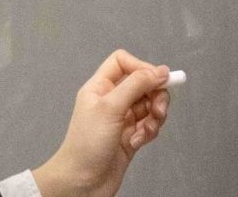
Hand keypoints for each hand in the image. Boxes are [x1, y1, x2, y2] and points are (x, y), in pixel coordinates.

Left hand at [31, 49, 171, 196]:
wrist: (84, 180)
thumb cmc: (86, 143)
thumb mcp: (111, 108)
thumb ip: (135, 86)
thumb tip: (158, 71)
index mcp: (99, 86)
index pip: (123, 62)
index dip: (142, 67)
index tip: (159, 80)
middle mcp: (110, 99)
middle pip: (141, 84)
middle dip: (154, 96)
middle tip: (158, 110)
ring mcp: (121, 117)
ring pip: (148, 106)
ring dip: (154, 117)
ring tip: (145, 131)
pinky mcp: (130, 135)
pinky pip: (149, 125)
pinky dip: (149, 132)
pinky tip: (137, 142)